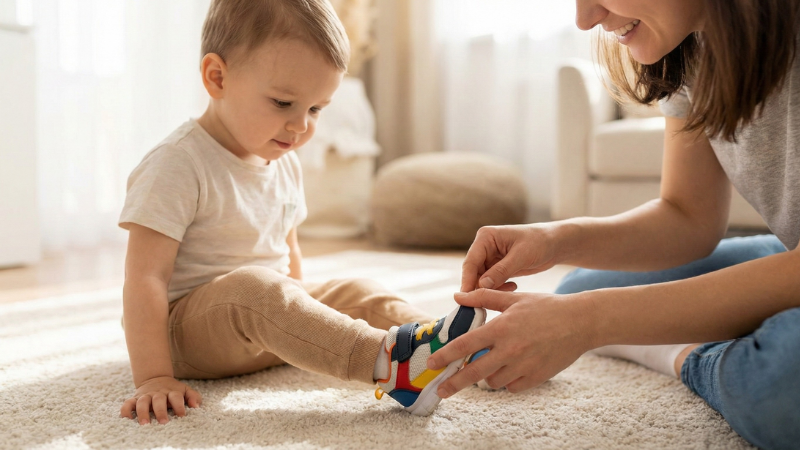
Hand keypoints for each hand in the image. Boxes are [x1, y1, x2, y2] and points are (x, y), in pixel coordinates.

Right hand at [120, 376, 201, 424]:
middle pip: (159, 400)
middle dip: (161, 411)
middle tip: (164, 423)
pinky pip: (127, 403)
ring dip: (143, 412)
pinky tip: (127, 420)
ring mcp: (146, 395)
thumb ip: (193, 397)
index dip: (179, 406)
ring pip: (142, 402)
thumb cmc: (173, 390)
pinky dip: (126, 410)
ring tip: (144, 424)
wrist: (156, 378)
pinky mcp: (135, 398)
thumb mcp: (185, 390)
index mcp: (172, 391)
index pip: (176, 397)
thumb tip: (196, 406)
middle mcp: (158, 393)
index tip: (182, 416)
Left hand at [427, 289, 595, 395]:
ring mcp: (524, 366)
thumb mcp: (515, 297)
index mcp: (502, 328)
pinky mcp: (536, 377)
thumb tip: (458, 296)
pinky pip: (512, 387)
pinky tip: (511, 368)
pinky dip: (507, 381)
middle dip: (454, 383)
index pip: (466, 345)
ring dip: (487, 376)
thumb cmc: (547, 307)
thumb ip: (485, 297)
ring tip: (492, 364)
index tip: (432, 364)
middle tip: (441, 390)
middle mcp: (510, 350)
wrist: (582, 322)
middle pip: (474, 373)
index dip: (445, 356)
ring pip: (493, 381)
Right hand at [461, 224, 558, 292]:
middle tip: (487, 302)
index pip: (471, 262)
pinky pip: (491, 282)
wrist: (555, 244)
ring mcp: (490, 257)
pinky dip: (499, 287)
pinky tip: (513, 286)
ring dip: (491, 288)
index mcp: (486, 237)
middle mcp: (484, 246)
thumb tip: (482, 285)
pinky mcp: (498, 267)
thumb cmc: (540, 242)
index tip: (467, 298)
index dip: (468, 280)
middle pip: (473, 272)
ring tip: (509, 288)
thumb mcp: (521, 256)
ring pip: (481, 279)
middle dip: (479, 287)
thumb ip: (501, 271)